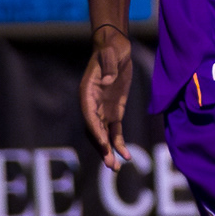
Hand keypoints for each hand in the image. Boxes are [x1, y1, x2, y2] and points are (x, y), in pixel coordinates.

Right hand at [81, 27, 132, 170]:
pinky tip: (127, 156)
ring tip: (116, 168)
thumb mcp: (111, 54)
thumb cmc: (110, 49)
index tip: (104, 144)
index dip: (96, 131)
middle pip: (95, 131)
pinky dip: (119, 143)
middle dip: (102, 149)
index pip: (90, 116)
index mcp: (87, 93)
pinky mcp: (114, 111)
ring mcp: (103, 109)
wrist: (115, 46)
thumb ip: (109, 67)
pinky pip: (115, 130)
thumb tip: (107, 81)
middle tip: (111, 165)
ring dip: (109, 151)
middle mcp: (92, 105)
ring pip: (104, 135)